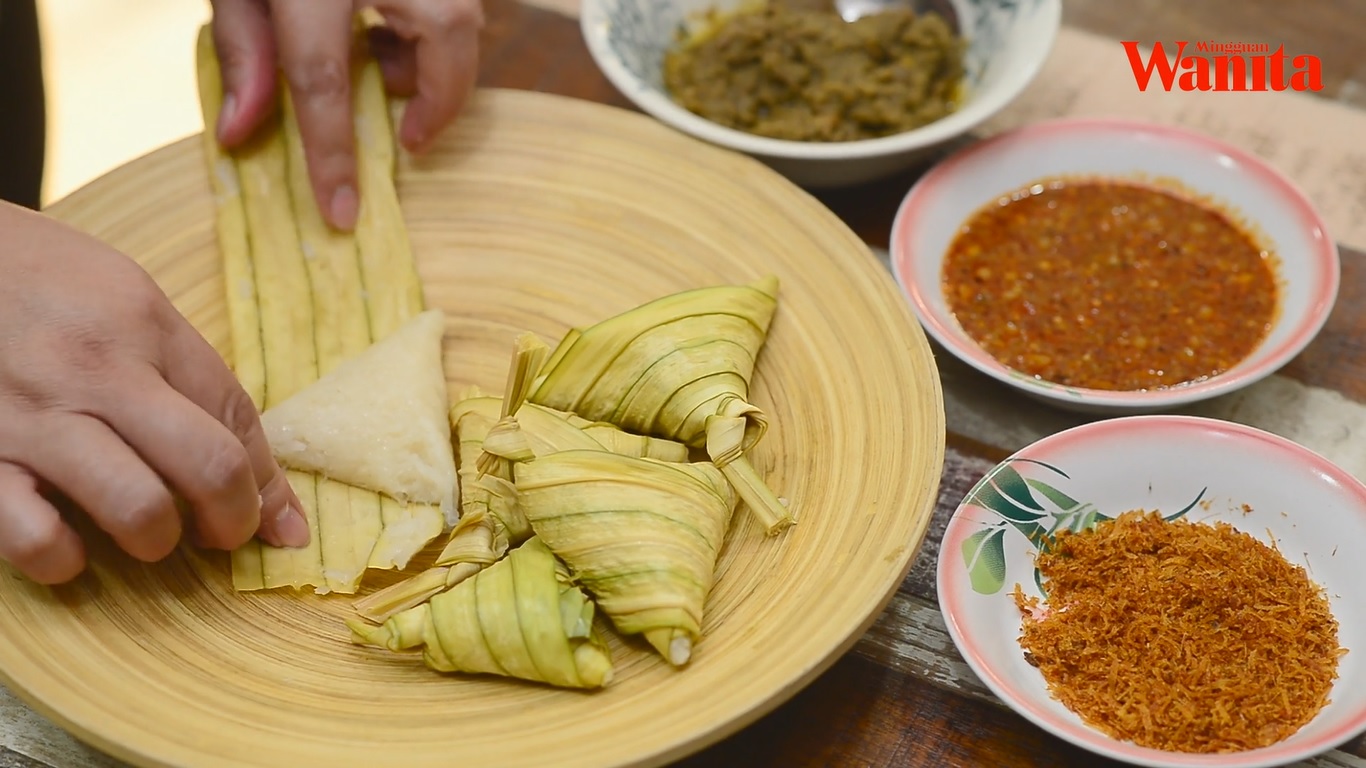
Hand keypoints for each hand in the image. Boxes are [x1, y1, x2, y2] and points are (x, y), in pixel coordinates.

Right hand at [0, 202, 307, 584]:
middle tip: (222, 535)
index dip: (267, 481)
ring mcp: (32, 416)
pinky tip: (64, 544)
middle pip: (210, 465)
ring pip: (138, 509)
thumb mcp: (117, 292)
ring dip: (156, 540)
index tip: (278, 524)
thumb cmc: (28, 278)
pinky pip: (34, 535)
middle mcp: (95, 370)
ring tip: (145, 533)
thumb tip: (243, 452)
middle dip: (234, 520)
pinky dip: (61, 557)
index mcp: (142, 324)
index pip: (234, 414)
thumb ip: (178, 364)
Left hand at [209, 0, 484, 229]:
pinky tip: (393, 23)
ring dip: (434, 58)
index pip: (323, 79)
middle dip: (435, 101)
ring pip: (464, 19)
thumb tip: (241, 135)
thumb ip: (242, 50)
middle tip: (405, 135)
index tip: (342, 213)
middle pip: (445, 42)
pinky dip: (435, 24)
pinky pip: (457, 3)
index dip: (332, 154)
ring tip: (388, 65)